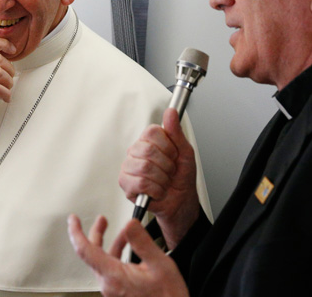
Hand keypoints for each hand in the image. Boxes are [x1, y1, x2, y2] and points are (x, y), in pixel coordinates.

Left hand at [68, 214, 188, 296]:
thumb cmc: (168, 296)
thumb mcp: (160, 265)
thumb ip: (143, 243)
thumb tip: (130, 224)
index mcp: (114, 276)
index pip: (85, 250)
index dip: (76, 232)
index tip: (73, 219)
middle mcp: (109, 284)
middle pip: (92, 254)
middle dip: (97, 233)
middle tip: (101, 219)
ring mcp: (112, 289)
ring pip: (102, 260)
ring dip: (111, 243)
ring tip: (122, 231)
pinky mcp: (118, 292)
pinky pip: (110, 269)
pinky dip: (116, 254)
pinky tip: (128, 248)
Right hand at [119, 108, 199, 247]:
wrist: (180, 201)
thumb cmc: (181, 176)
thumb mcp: (185, 152)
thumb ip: (177, 132)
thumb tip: (171, 112)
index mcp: (148, 141)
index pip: (152, 132)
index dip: (167, 146)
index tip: (174, 155)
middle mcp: (135, 151)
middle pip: (148, 150)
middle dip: (166, 165)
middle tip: (169, 171)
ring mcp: (128, 167)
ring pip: (144, 167)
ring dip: (162, 179)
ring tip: (164, 181)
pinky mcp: (126, 184)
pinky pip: (140, 183)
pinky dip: (156, 190)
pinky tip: (157, 190)